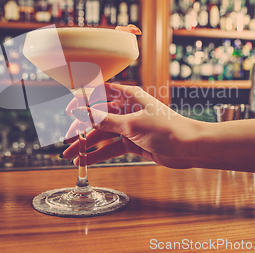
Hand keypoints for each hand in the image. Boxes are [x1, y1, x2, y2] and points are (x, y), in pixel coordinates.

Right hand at [62, 84, 203, 168]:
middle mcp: (127, 109)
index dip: (82, 100)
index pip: (99, 93)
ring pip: (103, 135)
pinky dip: (100, 154)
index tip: (66, 109)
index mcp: (128, 96)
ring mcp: (130, 126)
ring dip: (87, 145)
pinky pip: (111, 147)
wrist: (189, 148)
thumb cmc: (166, 129)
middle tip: (65, 141)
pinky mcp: (133, 142)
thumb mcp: (131, 124)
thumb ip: (103, 119)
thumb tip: (79, 110)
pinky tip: (86, 160)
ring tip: (70, 156)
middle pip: (98, 118)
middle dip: (81, 130)